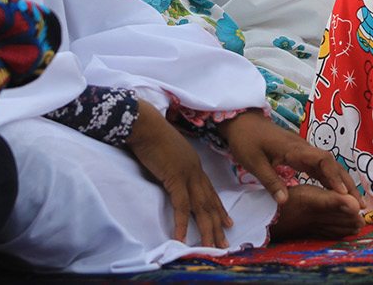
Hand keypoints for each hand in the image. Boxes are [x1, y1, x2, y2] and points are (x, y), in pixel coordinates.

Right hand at [128, 99, 231, 247]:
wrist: (145, 125)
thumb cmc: (151, 137)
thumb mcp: (167, 155)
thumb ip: (172, 167)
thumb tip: (169, 175)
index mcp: (194, 165)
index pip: (210, 191)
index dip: (219, 208)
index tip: (227, 222)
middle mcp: (195, 171)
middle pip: (210, 202)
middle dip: (218, 225)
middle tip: (224, 243)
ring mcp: (187, 174)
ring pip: (201, 208)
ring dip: (206, 230)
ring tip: (212, 247)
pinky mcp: (175, 178)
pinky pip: (181, 206)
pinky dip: (182, 224)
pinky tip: (182, 239)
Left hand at [219, 109, 363, 210]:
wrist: (242, 122)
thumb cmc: (247, 140)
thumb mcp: (254, 163)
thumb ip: (270, 181)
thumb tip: (285, 202)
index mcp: (295, 149)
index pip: (322, 160)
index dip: (334, 176)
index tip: (342, 194)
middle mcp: (304, 149)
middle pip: (332, 164)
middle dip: (346, 183)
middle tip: (359, 204)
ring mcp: (304, 152)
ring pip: (329, 167)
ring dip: (342, 182)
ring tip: (355, 202)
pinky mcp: (300, 156)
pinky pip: (320, 168)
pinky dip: (331, 180)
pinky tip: (337, 193)